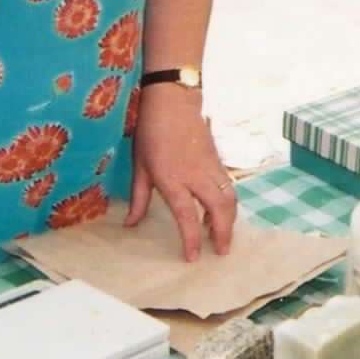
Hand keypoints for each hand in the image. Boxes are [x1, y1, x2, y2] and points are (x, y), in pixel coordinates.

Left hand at [126, 85, 235, 261]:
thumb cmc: (150, 132)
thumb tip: (130, 224)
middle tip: (221, 252)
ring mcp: (210, 167)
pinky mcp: (218, 160)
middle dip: (223, 233)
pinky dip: (228, 204)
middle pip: (219, 210)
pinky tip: (219, 212)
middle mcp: (196, 175)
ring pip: (229, 198)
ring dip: (229, 220)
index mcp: (172, 178)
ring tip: (222, 236)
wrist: (173, 100)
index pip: (186, 216)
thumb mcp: (139, 166)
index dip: (191, 240)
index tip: (193, 258)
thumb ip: (139, 198)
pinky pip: (229, 187)